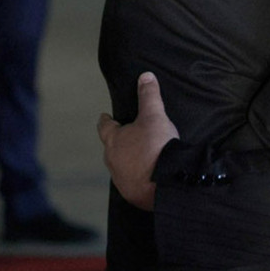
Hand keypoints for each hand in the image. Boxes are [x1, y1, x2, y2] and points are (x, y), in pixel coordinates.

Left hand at [97, 72, 178, 211]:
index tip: (104, 117)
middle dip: (117, 143)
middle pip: (111, 148)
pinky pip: (132, 183)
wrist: (165, 183)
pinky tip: (148, 176)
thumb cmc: (155, 148)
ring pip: (120, 167)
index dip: (105, 121)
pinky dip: (138, 178)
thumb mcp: (154, 116)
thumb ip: (149, 96)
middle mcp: (113, 161)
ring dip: (128, 162)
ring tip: (140, 158)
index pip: (105, 127)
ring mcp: (121, 180)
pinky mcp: (132, 194)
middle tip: (126, 136)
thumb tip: (145, 76)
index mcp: (114, 141)